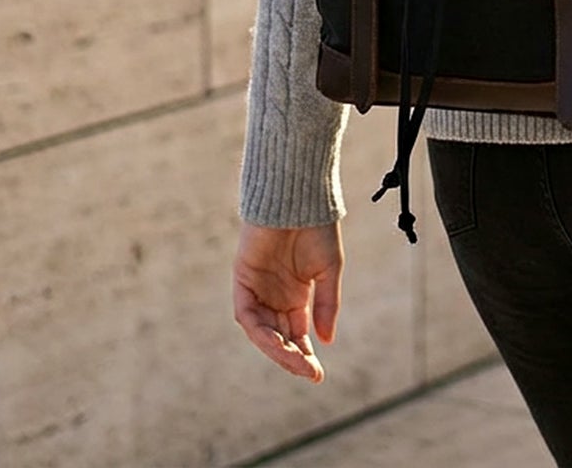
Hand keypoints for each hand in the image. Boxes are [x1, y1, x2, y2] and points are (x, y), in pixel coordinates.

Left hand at [232, 220, 343, 381]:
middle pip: (279, 338)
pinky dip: (260, 331)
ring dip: (277, 349)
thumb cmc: (317, 228)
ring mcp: (257, 290)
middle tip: (310, 372)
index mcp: (296, 295)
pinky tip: (277, 342)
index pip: (297, 334)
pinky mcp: (242, 281)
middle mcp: (274, 297)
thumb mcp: (328, 270)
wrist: (298, 198)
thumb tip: (326, 340)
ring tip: (296, 361)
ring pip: (263, 331)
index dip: (305, 354)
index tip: (318, 375)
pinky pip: (247, 315)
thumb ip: (326, 304)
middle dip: (293, 357)